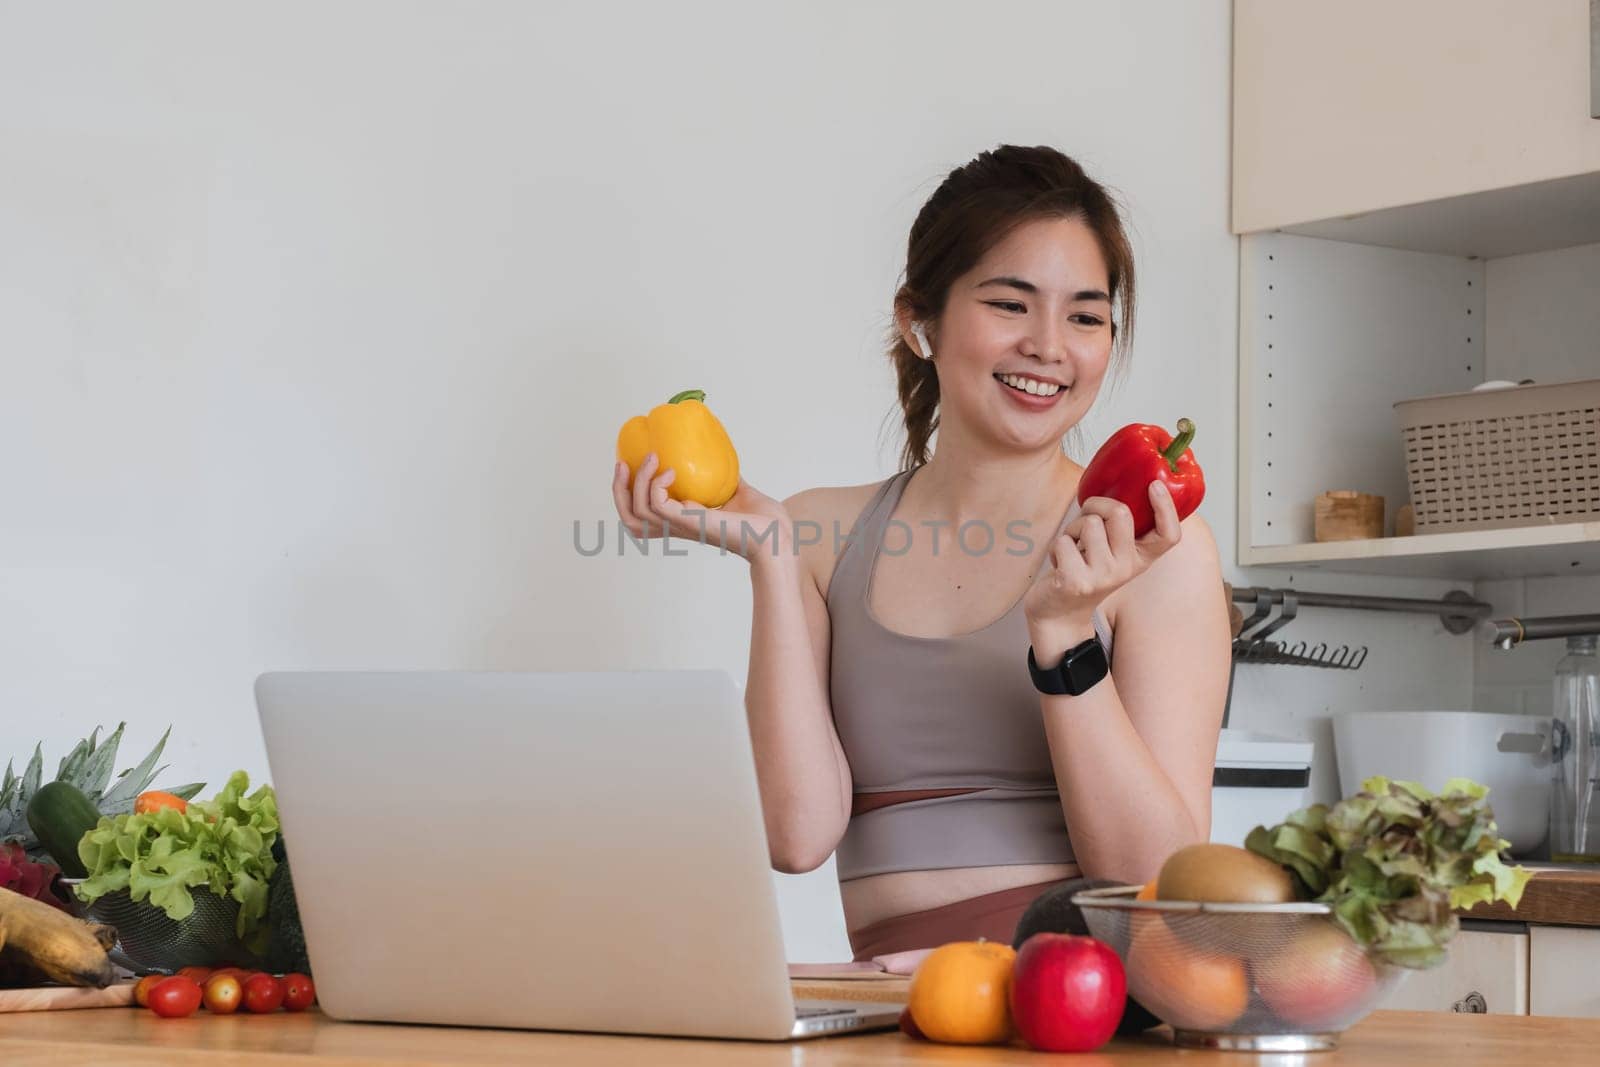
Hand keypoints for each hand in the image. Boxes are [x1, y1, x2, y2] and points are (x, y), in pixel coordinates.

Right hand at [612, 452, 793, 562]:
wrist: (776, 533)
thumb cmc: (761, 518)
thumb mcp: (735, 491)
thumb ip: (722, 476)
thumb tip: (718, 453)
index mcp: (683, 521)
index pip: (641, 516)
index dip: (626, 493)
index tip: (628, 464)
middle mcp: (677, 527)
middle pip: (629, 519)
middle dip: (618, 490)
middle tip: (622, 463)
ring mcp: (682, 526)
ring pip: (637, 513)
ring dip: (638, 482)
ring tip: (653, 458)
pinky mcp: (690, 522)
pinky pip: (656, 506)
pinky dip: (656, 486)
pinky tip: (672, 473)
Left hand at [1022, 481, 1183, 635]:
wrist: (1060, 613)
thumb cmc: (1084, 569)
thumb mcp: (1110, 550)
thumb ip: (1119, 526)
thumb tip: (1121, 482)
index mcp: (1140, 558)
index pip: (1169, 535)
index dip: (1166, 508)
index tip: (1154, 485)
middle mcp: (1126, 568)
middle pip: (1120, 514)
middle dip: (1096, 504)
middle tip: (1086, 518)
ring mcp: (1102, 577)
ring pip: (1088, 524)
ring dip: (1072, 529)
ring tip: (1073, 548)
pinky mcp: (1075, 582)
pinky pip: (1063, 541)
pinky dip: (1057, 547)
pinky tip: (1061, 565)